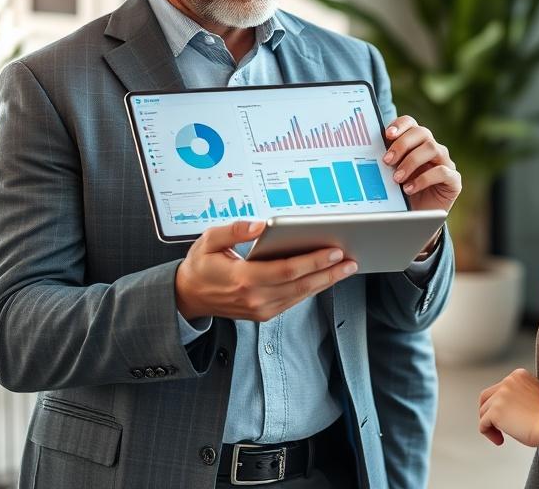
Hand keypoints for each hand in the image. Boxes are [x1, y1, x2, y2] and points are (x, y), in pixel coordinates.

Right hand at [175, 220, 358, 321]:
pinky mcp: (264, 313)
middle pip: (301, 285)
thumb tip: (259, 225)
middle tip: (351, 260)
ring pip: (301, 295)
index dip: (313, 261)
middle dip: (329, 272)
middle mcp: (255, 298)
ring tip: (346, 268)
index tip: (334, 250)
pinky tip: (326, 277)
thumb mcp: (208, 240)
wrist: (188, 296)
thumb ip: (234, 230)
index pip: (287, 270)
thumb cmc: (200, 265)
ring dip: (326, 282)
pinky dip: (312, 288)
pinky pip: (294, 300)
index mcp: (243, 279)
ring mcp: (260, 309)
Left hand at [383, 116, 461, 213]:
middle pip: (422, 132)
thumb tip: (369, 150)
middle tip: (387, 160)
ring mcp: (446, 163)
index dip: (400, 124)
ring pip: (432, 148)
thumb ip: (386, 160)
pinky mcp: (453, 180)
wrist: (416, 218)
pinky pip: (442, 172)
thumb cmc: (402, 192)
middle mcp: (433, 149)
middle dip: (402, 144)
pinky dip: (423, 179)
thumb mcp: (390, 174)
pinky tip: (409, 189)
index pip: (411, 123)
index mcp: (417, 143)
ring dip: (411, 162)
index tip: (387, 134)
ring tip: (397, 178)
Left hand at [479, 368, 538, 447]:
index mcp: (518, 375)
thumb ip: (523, 393)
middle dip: (489, 411)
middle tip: (497, 426)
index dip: (502, 404)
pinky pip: (483, 424)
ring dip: (490, 424)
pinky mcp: (495, 411)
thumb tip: (512, 407)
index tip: (512, 417)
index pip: (501, 388)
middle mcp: (507, 381)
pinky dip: (488, 433)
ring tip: (501, 436)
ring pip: (484, 411)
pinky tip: (500, 440)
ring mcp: (500, 395)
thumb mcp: (538, 394)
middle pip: (487, 397)